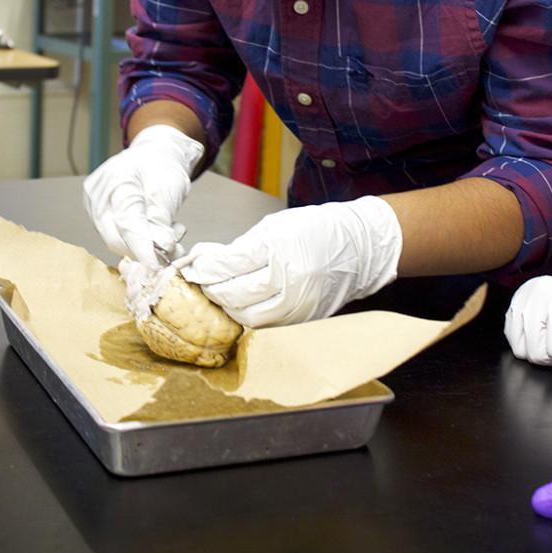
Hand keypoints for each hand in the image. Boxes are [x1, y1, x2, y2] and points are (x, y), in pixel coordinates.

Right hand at [82, 125, 203, 267]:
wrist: (155, 154)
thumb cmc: (163, 166)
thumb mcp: (171, 189)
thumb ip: (163, 220)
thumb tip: (162, 248)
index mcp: (117, 179)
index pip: (127, 222)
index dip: (142, 248)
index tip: (156, 266)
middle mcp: (98, 192)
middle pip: (116, 237)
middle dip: (145, 251)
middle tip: (174, 249)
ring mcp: (93, 203)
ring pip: (116, 240)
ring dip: (145, 246)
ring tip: (169, 232)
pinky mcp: (96, 214)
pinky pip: (115, 236)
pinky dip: (138, 240)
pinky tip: (156, 230)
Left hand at [177, 196, 401, 326]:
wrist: (359, 248)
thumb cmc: (317, 230)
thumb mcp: (276, 227)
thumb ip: (241, 247)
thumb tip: (207, 260)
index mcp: (280, 247)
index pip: (230, 264)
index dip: (205, 268)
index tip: (192, 267)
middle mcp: (289, 278)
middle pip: (234, 294)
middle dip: (211, 290)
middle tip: (200, 283)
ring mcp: (298, 303)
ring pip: (247, 317)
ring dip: (226, 308)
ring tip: (218, 296)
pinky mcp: (303, 319)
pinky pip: (266, 325)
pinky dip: (248, 317)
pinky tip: (240, 307)